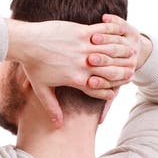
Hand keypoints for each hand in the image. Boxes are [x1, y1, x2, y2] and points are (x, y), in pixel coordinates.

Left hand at [6, 15, 139, 125]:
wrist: (27, 43)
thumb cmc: (32, 66)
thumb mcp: (41, 90)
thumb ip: (52, 108)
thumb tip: (58, 125)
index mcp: (75, 80)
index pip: (99, 89)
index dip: (108, 92)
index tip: (115, 93)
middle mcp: (82, 64)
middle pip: (109, 71)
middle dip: (120, 73)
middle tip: (130, 72)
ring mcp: (83, 47)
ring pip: (110, 52)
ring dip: (121, 53)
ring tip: (130, 53)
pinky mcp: (81, 31)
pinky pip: (103, 34)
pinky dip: (111, 35)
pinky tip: (117, 36)